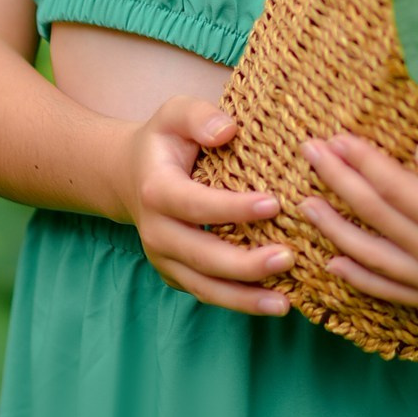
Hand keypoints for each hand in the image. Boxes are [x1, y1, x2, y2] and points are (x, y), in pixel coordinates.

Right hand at [119, 96, 293, 316]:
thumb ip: (199, 116)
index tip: (273, 203)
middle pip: (201, 256)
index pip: (195, 204)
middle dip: (245, 264)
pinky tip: (273, 303)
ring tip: (284, 303)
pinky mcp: (174, 274)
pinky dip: (238, 302)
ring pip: (203, 287)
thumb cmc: (165, 141)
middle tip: (288, 258)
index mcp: (156, 190)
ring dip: (244, 298)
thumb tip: (228, 131)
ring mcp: (163, 258)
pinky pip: (206, 293)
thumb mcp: (175, 113)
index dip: (233, 208)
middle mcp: (155, 231)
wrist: (130, 175)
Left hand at [300, 132, 417, 313]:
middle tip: (306, 154)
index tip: (332, 136)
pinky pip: (393, 293)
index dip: (360, 161)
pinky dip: (361, 279)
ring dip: (336, 230)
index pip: (393, 189)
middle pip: (375, 219)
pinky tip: (337, 264)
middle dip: (337, 184)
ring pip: (374, 258)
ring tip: (305, 206)